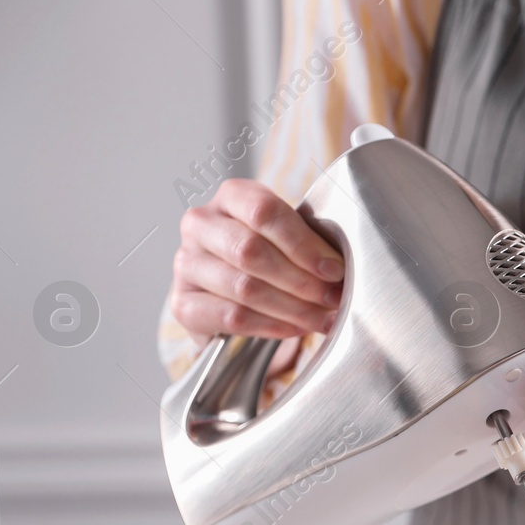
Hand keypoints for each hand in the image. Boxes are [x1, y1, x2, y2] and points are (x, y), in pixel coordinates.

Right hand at [171, 179, 345, 375]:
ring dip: (293, 307)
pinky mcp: (182, 303)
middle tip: (333, 298)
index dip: (303, 244)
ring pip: (244, 287)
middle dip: (302, 280)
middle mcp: (201, 224)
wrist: (228, 294)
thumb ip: (310, 244)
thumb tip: (341, 270)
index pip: (264, 212)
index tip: (334, 270)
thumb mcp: (288, 238)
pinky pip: (233, 317)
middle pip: (252, 251)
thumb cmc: (268, 258)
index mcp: (232, 197)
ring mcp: (186, 263)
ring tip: (323, 317)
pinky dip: (272, 325)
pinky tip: (297, 328)